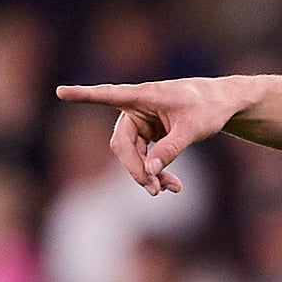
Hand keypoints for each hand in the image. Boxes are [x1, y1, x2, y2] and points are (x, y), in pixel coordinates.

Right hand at [56, 78, 233, 195]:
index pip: (108, 95)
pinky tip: (173, 186)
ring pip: (132, 154)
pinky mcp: (148, 133)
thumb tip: (149, 170)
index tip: (60, 92)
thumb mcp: (193, 129)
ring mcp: (141, 121)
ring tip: (170, 189)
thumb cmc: (208, 107)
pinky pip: (144, 157)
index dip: (84, 96)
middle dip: (135, 168)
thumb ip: (171, 148)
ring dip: (147, 174)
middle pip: (122, 143)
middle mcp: (136, 107)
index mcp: (144, 95)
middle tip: (153, 189)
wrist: (221, 104)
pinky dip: (156, 171)